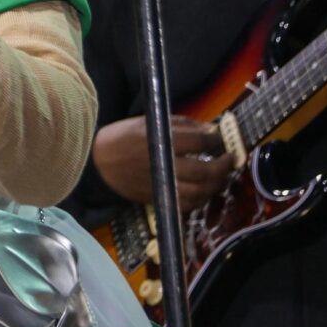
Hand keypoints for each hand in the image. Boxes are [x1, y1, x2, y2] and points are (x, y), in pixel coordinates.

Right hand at [93, 115, 232, 209]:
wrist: (96, 163)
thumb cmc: (122, 138)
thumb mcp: (147, 122)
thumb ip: (181, 125)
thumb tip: (210, 129)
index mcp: (159, 141)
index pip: (199, 141)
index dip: (215, 138)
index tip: (221, 135)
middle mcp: (163, 165)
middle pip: (204, 171)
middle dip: (224, 165)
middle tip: (230, 158)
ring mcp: (162, 185)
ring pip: (200, 192)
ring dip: (216, 184)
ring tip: (221, 175)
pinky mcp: (159, 199)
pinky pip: (188, 205)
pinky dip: (201, 199)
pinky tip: (205, 190)